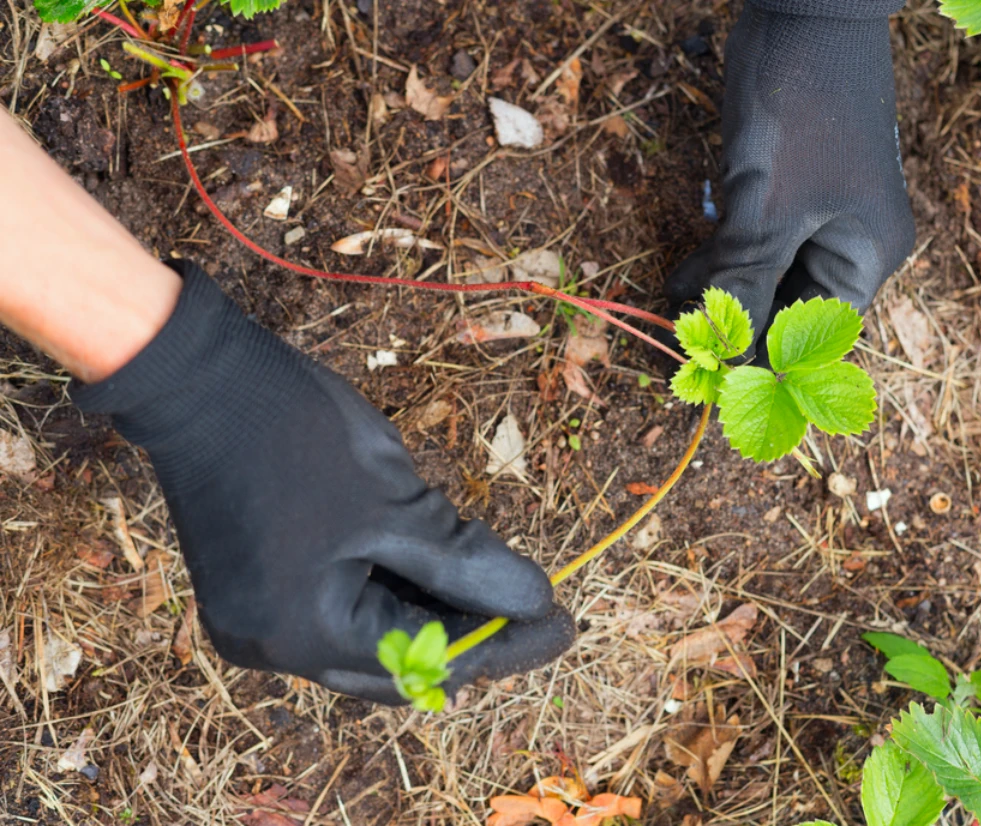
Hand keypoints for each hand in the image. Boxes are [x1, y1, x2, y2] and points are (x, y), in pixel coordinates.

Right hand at [71, 261, 574, 703]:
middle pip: (397, 664)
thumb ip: (467, 566)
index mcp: (307, 632)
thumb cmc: (297, 434)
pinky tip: (437, 575)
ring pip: (368, 640)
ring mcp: (256, 621)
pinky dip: (390, 598)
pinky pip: (337, 613)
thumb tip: (533, 603)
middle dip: (470, 637)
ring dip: (432, 617)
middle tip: (536, 613)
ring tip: (496, 591)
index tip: (561, 622)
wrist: (198, 379)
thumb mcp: (398, 503)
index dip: (503, 642)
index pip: (429, 659)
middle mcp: (273, 646)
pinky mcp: (252, 591)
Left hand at [666, 0, 914, 361]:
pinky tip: (681, 278)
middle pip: (790, 308)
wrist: (803, 6)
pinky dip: (720, 259)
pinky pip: (754, 241)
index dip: (764, 359)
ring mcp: (818, 214)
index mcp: (867, 254)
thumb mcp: (767, 204)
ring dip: (722, 295)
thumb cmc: (801, 105)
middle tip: (682, 350)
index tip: (713, 381)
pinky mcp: (785, 189)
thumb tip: (719, 350)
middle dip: (737, 326)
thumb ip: (742, 280)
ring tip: (674, 317)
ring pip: (767, 276)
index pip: (813, 333)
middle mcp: (850, 241)